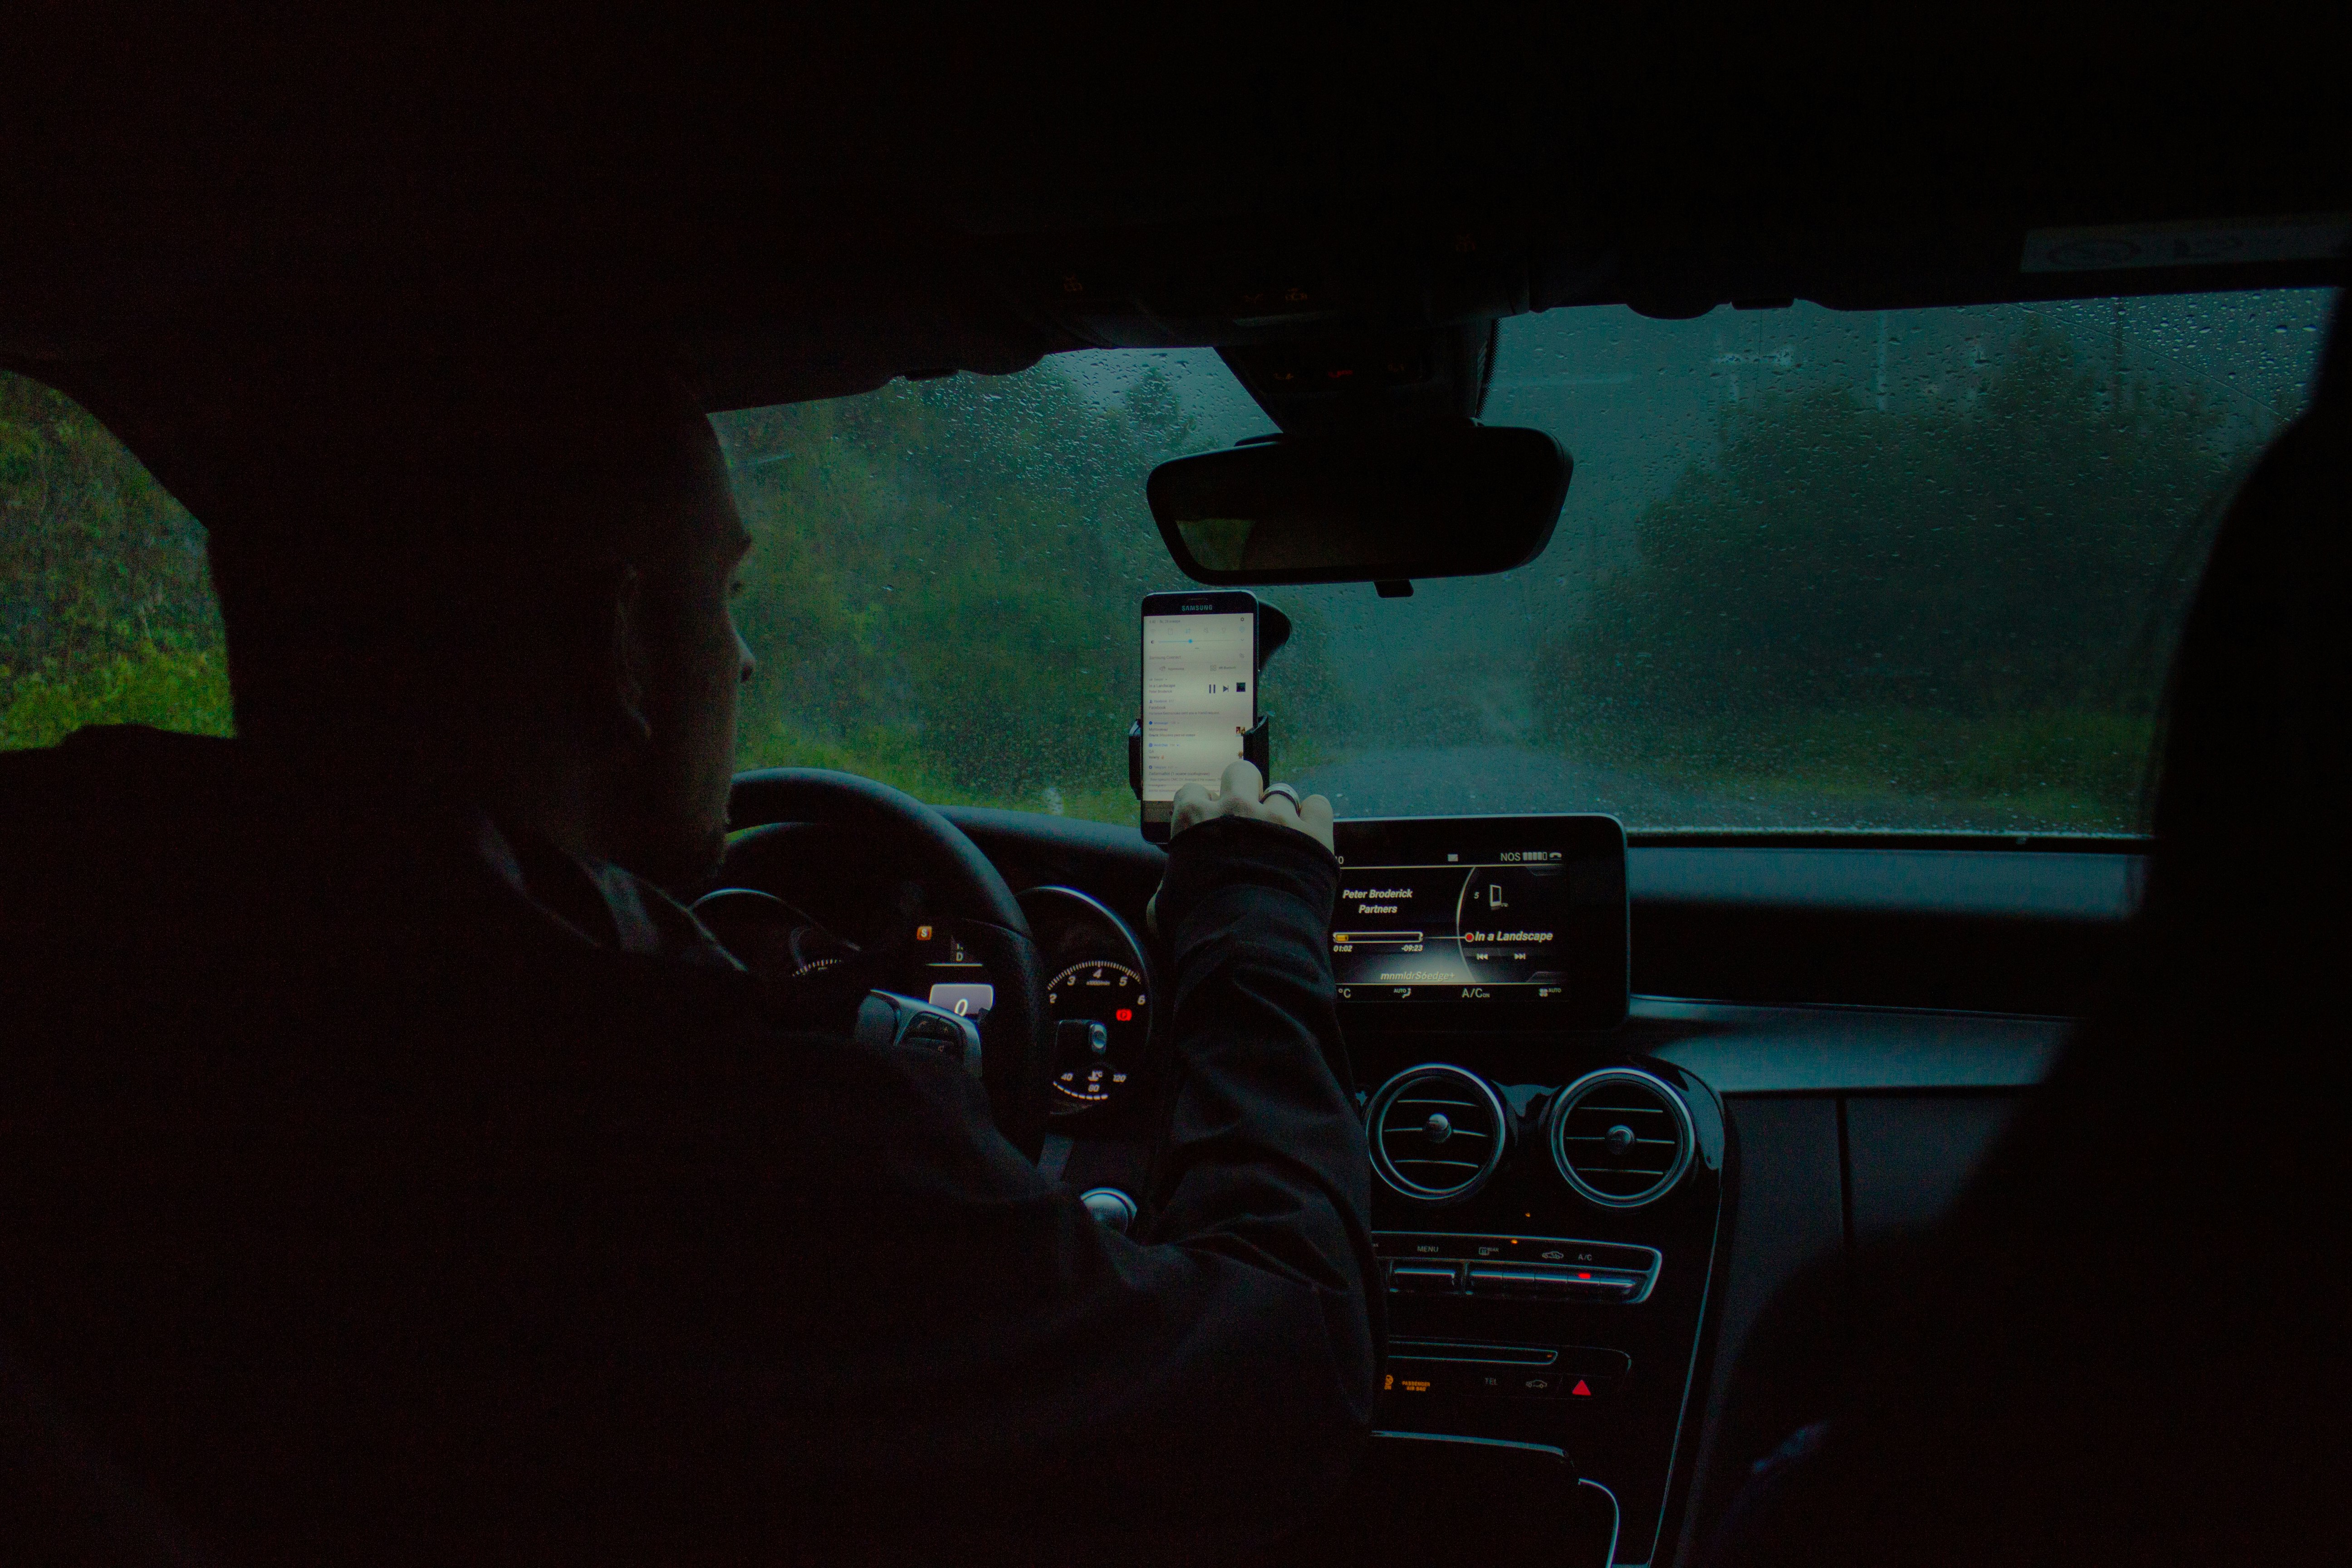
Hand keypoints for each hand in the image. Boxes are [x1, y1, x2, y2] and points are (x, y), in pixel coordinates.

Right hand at [1148, 759, 1333, 936]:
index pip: (1193, 791)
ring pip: (1281, 790)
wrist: (1250, 947)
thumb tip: (1163, 898)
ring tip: (1280, 835)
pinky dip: (1314, 817)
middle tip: (1245, 816)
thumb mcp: (1166, 909)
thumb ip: (1165, 892)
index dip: (1201, 807)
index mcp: (1195, 820)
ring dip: (1279, 810)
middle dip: (1243, 789)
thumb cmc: (1202, 928)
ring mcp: (1278, 818)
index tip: (1207, 822)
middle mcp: (1236, 809)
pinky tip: (1309, 833)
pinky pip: (1318, 805)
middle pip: (1240, 771)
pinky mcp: (1313, 834)